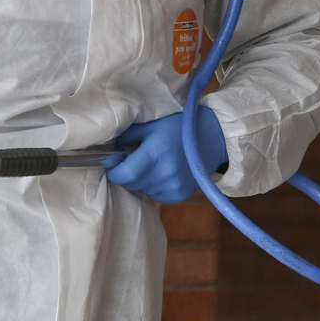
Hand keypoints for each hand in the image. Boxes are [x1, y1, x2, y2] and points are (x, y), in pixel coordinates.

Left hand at [106, 108, 227, 203]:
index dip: (113, 171)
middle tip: (128, 162)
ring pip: (142, 191)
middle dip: (125, 175)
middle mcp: (165, 173)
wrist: (212, 137)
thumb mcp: (151, 124)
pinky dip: (152, 187)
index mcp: (156, 152)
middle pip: (131, 184)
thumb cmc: (178, 126)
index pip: (124, 174)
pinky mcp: (180, 195)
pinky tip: (160, 173)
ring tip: (148, 166)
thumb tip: (108, 150)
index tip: (112, 163)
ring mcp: (174, 186)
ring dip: (139, 181)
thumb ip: (127, 136)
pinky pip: (155, 196)